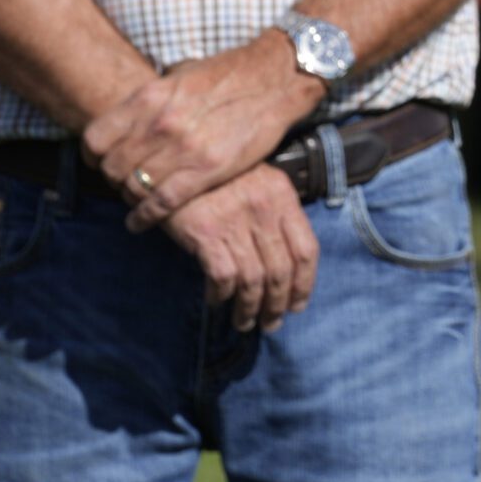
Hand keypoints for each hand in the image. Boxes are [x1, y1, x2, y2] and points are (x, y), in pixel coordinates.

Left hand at [85, 31, 323, 232]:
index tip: (100, 163)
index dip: (93, 157)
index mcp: (149, 97)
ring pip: (134, 187)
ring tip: (137, 199)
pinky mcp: (207, 170)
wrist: (275, 78)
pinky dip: (145, 217)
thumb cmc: (229, 75)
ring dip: (131, 197)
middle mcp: (160, 124)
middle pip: (113, 168)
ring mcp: (184, 148)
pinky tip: (141, 222)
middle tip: (124, 181)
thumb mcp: (180, 76)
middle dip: (114, 179)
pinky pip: (161, 202)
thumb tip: (130, 119)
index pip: (96, 140)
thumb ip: (152, 100)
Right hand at [162, 163, 319, 333]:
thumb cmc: (218, 176)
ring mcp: (235, 221)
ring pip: (254, 279)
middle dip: (278, 304)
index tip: (298, 304)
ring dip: (250, 308)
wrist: (174, 159)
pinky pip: (223, 276)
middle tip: (272, 323)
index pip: (306, 249)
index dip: (305, 284)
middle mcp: (264, 209)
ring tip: (245, 322)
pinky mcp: (205, 232)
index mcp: (283, 196)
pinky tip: (217, 301)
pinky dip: (221, 295)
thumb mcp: (257, 183)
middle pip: (281, 270)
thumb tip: (287, 262)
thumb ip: (275, 214)